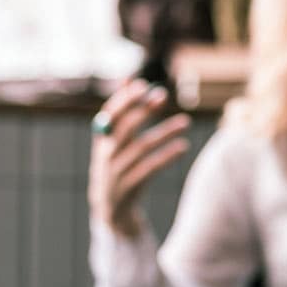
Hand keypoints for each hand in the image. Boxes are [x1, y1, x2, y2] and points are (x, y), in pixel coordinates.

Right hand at [88, 79, 191, 236]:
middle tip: (163, 96)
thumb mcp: (117, 139)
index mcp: (101, 140)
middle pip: (124, 128)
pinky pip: (150, 168)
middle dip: (144, 110)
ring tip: (185, 122)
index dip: (125, 99)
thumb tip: (129, 78)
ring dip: (164, 132)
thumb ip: (124, 111)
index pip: (110, 115)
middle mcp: (105, 153)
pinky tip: (183, 146)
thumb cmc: (118, 164)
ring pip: (141, 148)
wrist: (111, 208)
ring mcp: (116, 171)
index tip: (143, 85)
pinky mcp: (130, 187)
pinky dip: (167, 156)